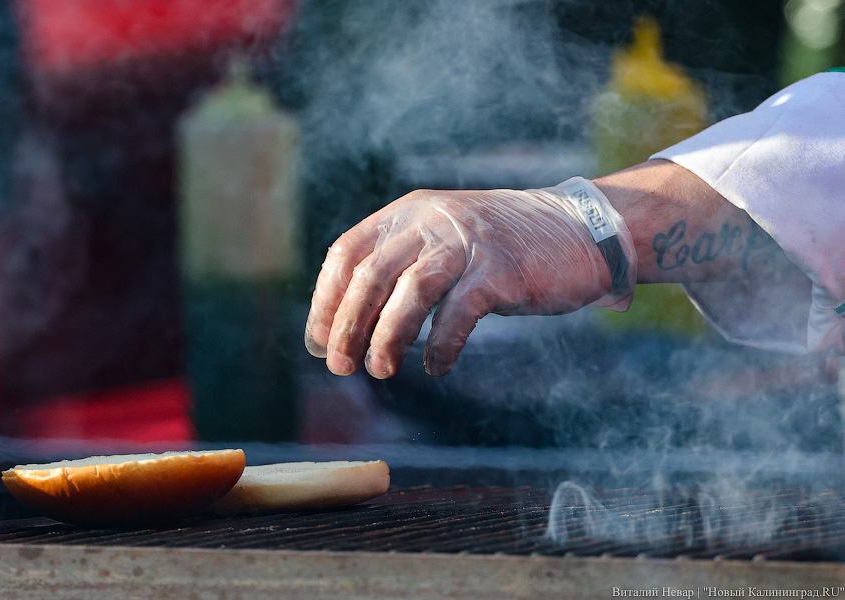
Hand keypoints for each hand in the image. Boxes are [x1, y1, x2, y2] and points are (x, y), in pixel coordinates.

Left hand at [304, 179, 635, 377]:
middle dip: (349, 326)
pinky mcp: (501, 270)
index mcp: (407, 213)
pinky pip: (459, 312)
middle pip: (372, 275)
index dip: (325, 301)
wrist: (578, 229)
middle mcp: (431, 220)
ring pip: (411, 291)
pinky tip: (436, 366)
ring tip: (379, 370)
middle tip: (341, 367)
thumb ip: (400, 271)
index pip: (347, 253)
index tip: (318, 342)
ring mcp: (467, 243)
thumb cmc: (500, 249)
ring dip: (388, 336)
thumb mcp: (442, 244)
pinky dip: (442, 345)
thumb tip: (347, 329)